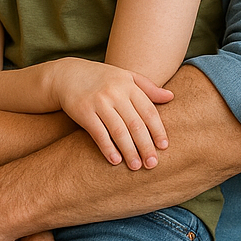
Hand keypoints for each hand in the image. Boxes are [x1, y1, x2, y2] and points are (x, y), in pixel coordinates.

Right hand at [53, 58, 173, 169]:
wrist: (68, 74)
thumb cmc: (103, 78)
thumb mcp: (126, 77)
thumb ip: (148, 88)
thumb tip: (171, 96)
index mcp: (129, 85)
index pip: (148, 110)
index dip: (157, 130)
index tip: (164, 147)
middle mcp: (116, 93)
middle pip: (135, 123)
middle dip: (145, 145)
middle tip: (152, 163)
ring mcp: (99, 102)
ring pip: (119, 131)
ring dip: (129, 151)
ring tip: (136, 166)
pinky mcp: (84, 111)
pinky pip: (98, 133)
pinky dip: (108, 148)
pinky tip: (115, 161)